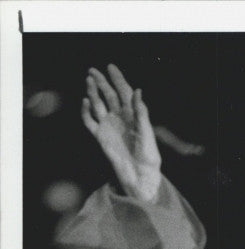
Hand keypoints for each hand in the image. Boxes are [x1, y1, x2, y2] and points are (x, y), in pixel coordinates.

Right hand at [81, 65, 161, 201]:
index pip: (124, 93)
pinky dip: (85, 111)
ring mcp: (109, 126)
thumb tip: (137, 90)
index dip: (118, 79)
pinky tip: (85, 101)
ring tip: (88, 80)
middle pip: (109, 95)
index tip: (110, 67)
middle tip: (93, 70)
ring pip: (98, 104)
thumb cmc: (148, 156)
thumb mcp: (147, 133)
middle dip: (101, 82)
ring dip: (93, 92)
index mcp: (133, 115)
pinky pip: (89, 121)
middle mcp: (120, 118)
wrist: (139, 176)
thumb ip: (141, 112)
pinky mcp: (100, 137)